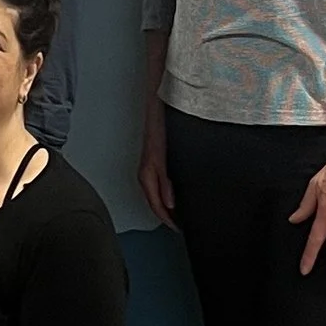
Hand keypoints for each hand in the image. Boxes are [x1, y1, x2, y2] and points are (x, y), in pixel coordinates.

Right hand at [137, 109, 174, 224]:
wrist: (161, 98)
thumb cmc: (161, 122)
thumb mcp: (162, 156)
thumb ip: (165, 179)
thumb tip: (169, 201)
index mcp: (149, 171)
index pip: (155, 203)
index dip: (167, 218)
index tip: (177, 227)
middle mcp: (147, 168)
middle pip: (153, 199)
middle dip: (164, 214)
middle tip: (177, 225)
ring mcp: (150, 162)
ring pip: (154, 190)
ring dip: (163, 204)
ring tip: (175, 214)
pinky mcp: (156, 155)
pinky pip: (156, 180)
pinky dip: (163, 191)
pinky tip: (172, 191)